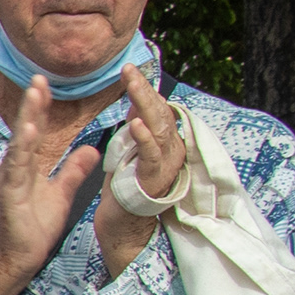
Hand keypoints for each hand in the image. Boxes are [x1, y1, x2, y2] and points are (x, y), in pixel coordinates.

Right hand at [0, 85, 103, 294]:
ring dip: (26, 116)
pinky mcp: (8, 193)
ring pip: (19, 142)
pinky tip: (28, 130)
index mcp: (27, 167)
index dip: (41, 108)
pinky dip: (22, 147)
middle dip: (32, 102)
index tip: (46, 83)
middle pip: (25, 129)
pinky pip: (16, 166)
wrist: (19, 258)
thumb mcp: (62, 194)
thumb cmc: (34, 228)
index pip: (35, 131)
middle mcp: (14, 168)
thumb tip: (91, 150)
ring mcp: (9, 179)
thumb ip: (73, 171)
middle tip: (38, 76)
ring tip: (35, 93)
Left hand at [93, 68, 187, 280]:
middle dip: (144, 89)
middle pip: (160, 113)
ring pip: (158, 128)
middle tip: (129, 69)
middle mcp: (170, 150)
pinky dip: (144, 138)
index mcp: (164, 142)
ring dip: (144, 104)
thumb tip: (139, 100)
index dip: (144, 88)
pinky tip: (135, 123)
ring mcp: (165, 165)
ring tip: (132, 84)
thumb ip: (137, 127)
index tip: (130, 69)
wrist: (123, 225)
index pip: (156, 108)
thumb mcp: (130, 150)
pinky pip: (150, 155)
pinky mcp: (154, 180)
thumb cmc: (126, 189)